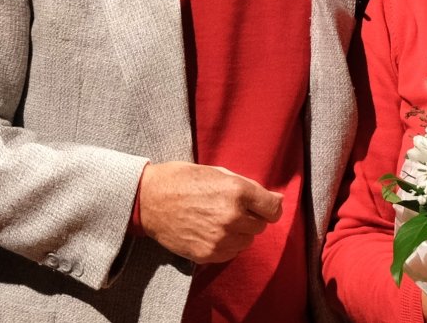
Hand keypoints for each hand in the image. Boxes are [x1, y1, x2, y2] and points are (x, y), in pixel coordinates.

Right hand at [132, 161, 282, 263]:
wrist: (149, 200)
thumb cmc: (183, 180)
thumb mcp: (218, 173)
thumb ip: (250, 187)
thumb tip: (277, 200)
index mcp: (237, 191)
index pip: (274, 209)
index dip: (268, 207)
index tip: (261, 206)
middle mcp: (232, 217)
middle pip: (260, 226)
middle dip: (250, 218)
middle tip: (229, 209)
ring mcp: (220, 238)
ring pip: (246, 241)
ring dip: (238, 233)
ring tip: (216, 220)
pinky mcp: (208, 254)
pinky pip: (231, 253)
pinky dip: (225, 244)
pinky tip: (209, 231)